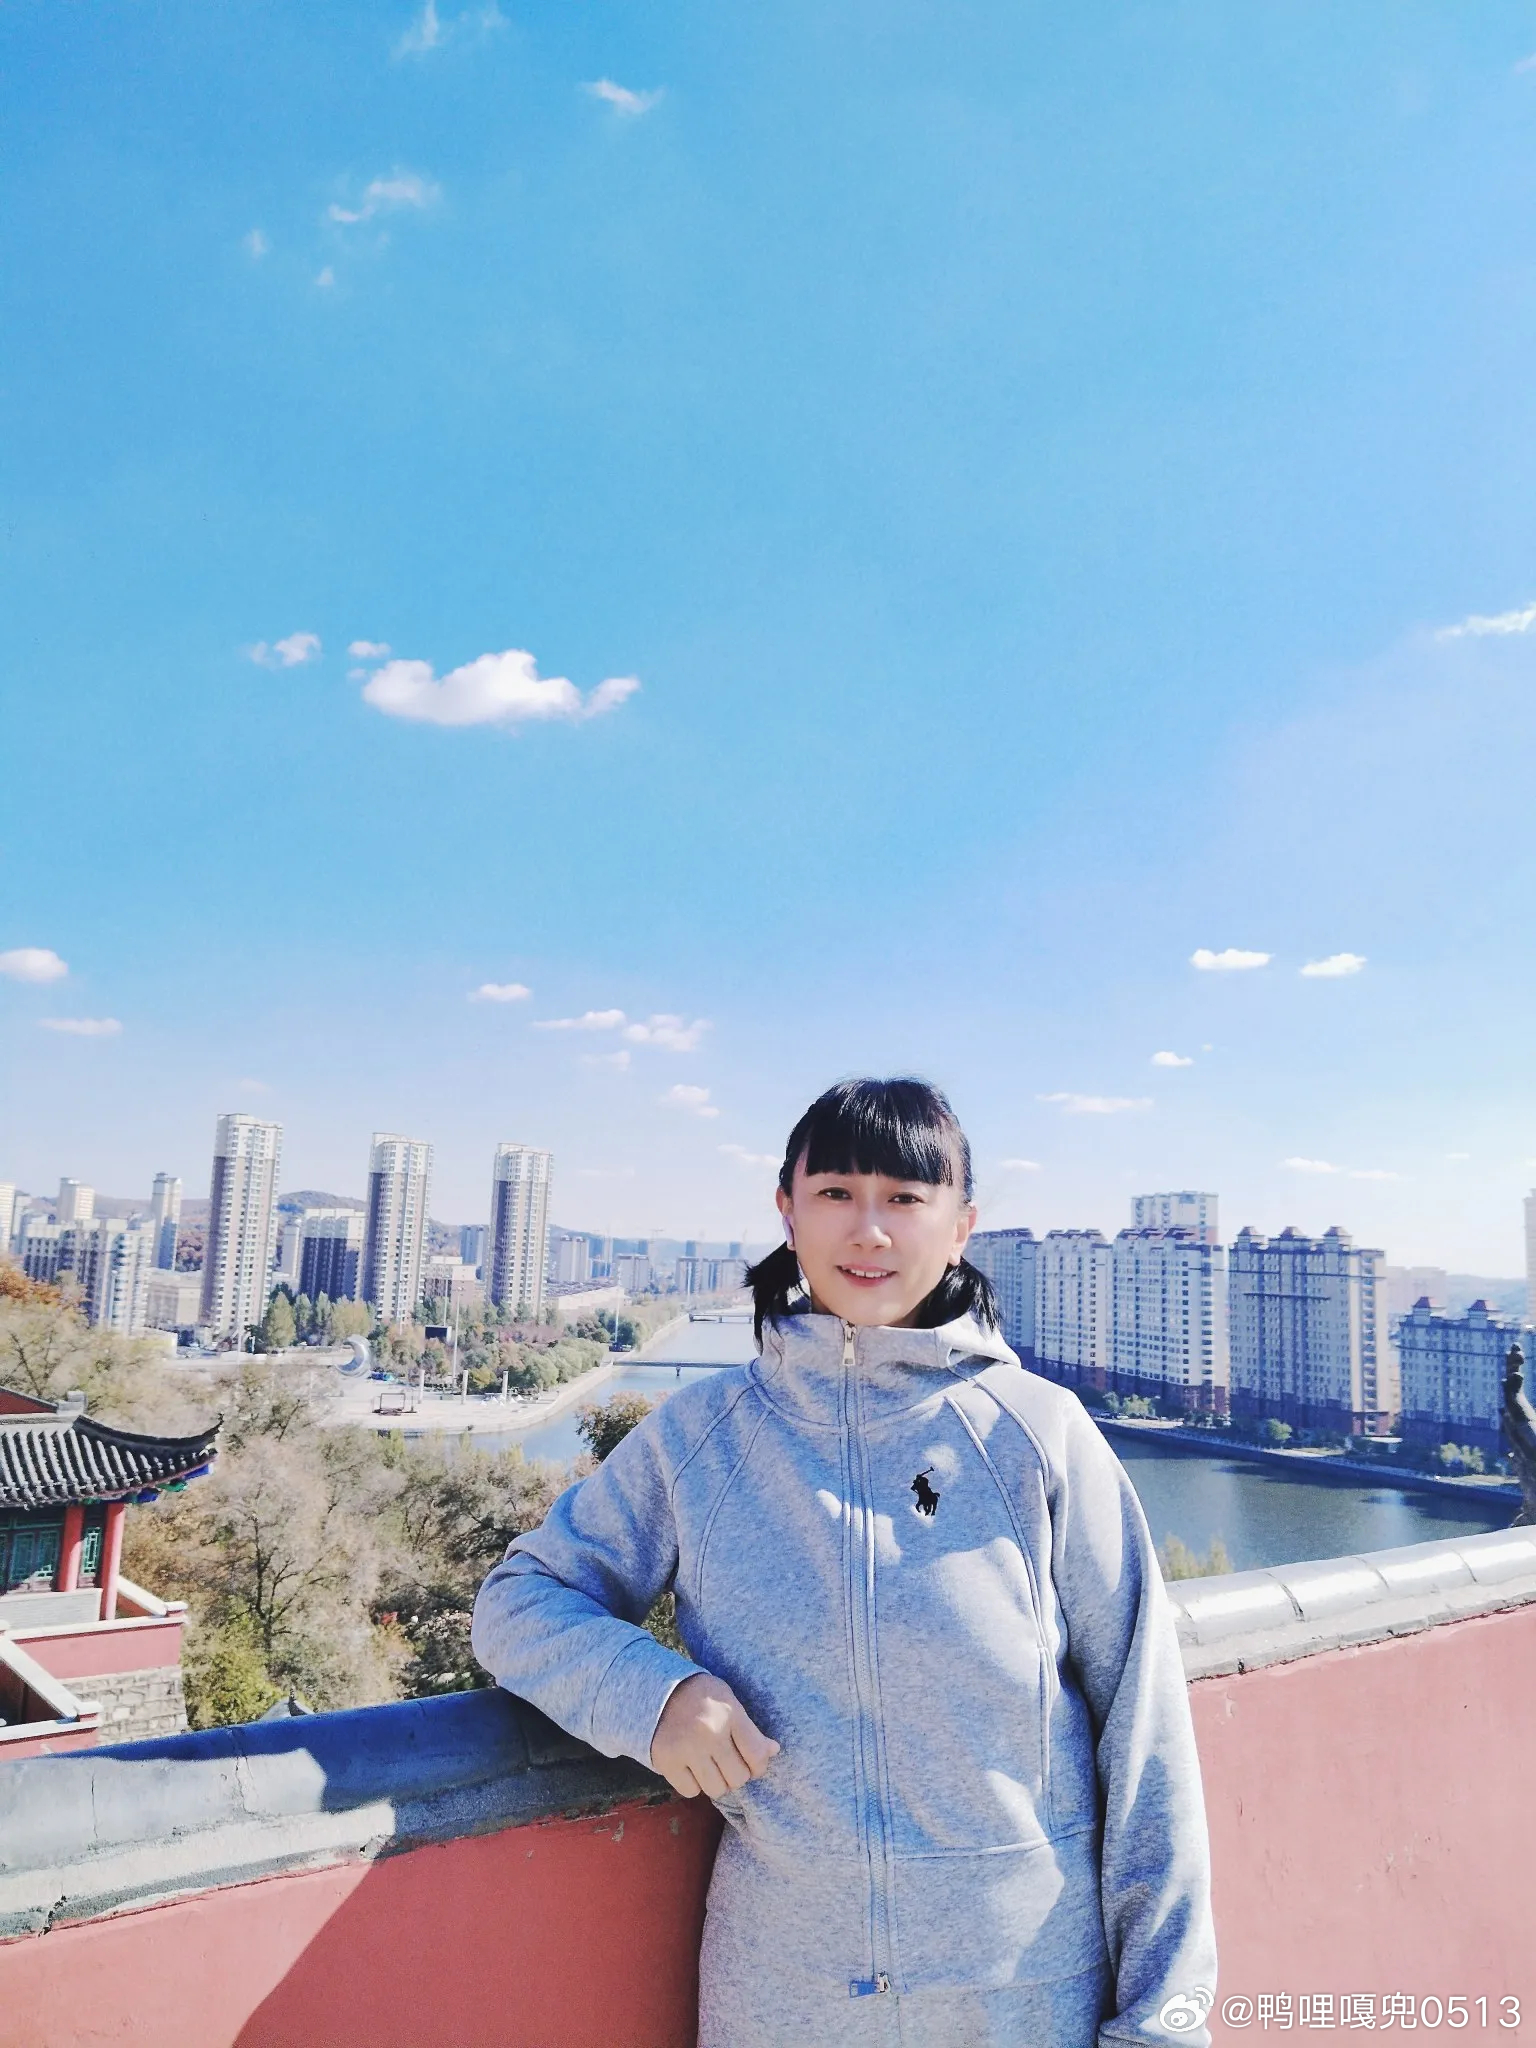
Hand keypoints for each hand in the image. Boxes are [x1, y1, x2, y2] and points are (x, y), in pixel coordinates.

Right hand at [649, 1671, 779, 1798]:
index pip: (757, 1755)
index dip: (759, 1766)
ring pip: (716, 1789)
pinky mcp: (667, 1761)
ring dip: (716, 1782)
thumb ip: (750, 1729)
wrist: (656, 1690)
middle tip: (728, 1762)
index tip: (752, 1762)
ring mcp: (687, 1748)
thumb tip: (773, 1751)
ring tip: (710, 1765)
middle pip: (738, 1778)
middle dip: (736, 1775)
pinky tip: (691, 1767)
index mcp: (729, 1713)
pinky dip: (693, 1784)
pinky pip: (691, 1791)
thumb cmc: (701, 1697)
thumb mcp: (729, 1702)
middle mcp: (709, 1732)